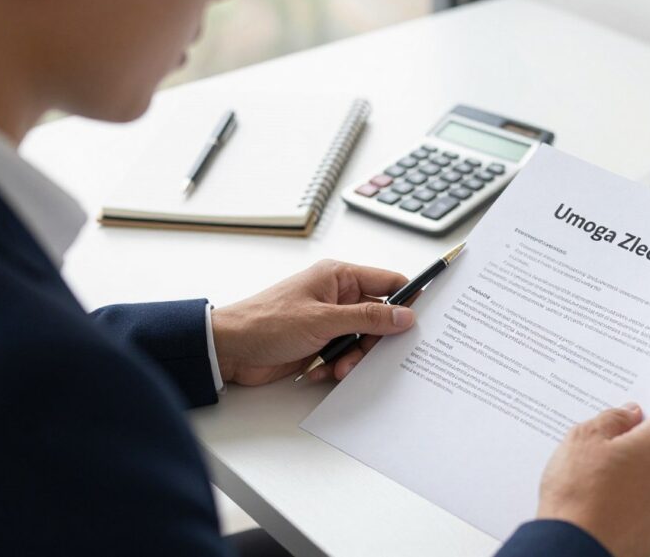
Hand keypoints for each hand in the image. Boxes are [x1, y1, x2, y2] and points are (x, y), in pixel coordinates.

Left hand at [210, 260, 414, 384]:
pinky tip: (318, 371)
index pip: (389, 282)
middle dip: (374, 342)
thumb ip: (368, 318)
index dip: (408, 300)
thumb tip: (405, 315)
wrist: (228, 349)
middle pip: (379, 318)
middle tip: (366, 356)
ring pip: (363, 342)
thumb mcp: (323, 319)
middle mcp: (337, 297)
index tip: (420, 321)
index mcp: (339, 277)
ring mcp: (328, 322)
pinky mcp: (319, 344)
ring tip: (336, 368)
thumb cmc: (266, 322)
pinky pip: (344, 356)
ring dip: (354, 359)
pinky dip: (336, 367)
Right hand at [537, 392, 649, 556]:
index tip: (644, 403)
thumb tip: (627, 414)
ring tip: (602, 474)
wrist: (576, 547)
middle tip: (610, 440)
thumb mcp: (584, 437)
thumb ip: (613, 418)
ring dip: (642, 466)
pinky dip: (638, 493)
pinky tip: (608, 496)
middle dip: (644, 436)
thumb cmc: (580, 495)